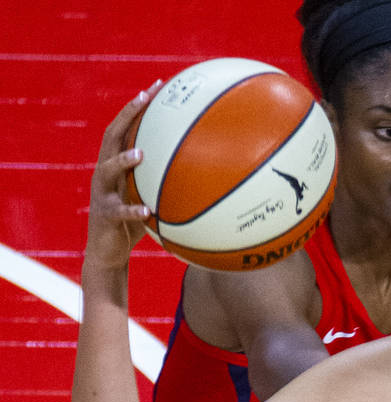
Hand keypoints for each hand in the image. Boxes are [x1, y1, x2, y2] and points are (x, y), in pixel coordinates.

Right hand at [85, 81, 162, 268]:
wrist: (108, 251)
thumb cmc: (136, 221)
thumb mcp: (154, 196)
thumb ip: (170, 181)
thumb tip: (213, 171)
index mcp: (117, 164)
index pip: (125, 128)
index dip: (138, 106)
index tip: (158, 85)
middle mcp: (105, 173)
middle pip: (111, 137)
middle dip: (126, 115)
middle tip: (144, 98)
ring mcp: (102, 194)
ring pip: (106, 171)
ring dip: (122, 161)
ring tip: (140, 154)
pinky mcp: (104, 217)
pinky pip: (119, 212)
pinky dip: (133, 211)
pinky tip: (148, 212)